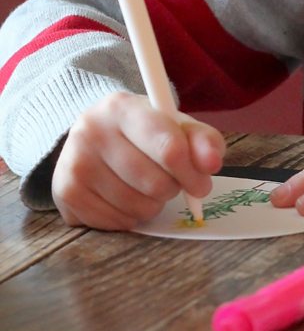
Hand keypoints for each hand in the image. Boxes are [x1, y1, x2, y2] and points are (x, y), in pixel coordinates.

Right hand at [52, 92, 225, 229]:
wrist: (96, 138)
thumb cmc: (147, 133)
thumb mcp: (178, 127)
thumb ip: (203, 141)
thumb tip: (211, 164)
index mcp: (122, 106)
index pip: (169, 149)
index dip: (192, 174)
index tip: (200, 184)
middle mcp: (91, 130)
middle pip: (155, 184)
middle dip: (171, 189)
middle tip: (169, 182)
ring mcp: (73, 162)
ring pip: (136, 207)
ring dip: (151, 206)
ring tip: (145, 189)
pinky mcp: (64, 192)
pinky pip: (115, 223)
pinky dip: (129, 218)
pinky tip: (125, 199)